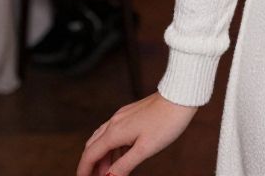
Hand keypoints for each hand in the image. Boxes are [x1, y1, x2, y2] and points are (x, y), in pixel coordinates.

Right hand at [77, 93, 197, 175]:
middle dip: (91, 164)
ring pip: (103, 137)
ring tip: (108, 172)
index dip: (84, 170)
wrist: (181, 95)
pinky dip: (113, 146)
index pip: (90, 154)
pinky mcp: (132, 113)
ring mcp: (123, 115)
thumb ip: (124, 165)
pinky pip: (114, 131)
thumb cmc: (166, 122)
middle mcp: (115, 122)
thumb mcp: (144, 149)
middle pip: (93, 145)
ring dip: (102, 156)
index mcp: (114, 132)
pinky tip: (121, 155)